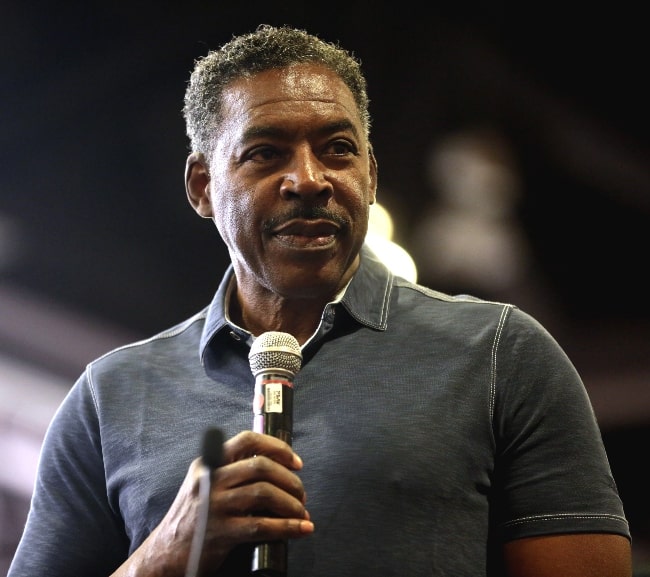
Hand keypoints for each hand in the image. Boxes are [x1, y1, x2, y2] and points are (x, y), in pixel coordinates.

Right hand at [111, 430, 312, 576]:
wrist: (164, 554)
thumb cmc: (193, 518)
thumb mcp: (204, 484)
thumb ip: (231, 470)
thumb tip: (276, 464)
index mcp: (208, 463)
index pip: (247, 440)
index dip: (277, 447)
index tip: (296, 462)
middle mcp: (210, 479)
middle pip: (261, 466)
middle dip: (289, 479)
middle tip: (300, 493)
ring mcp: (213, 505)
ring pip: (264, 493)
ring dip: (291, 503)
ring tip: (301, 513)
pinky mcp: (220, 532)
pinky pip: (262, 525)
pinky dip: (288, 527)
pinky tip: (301, 529)